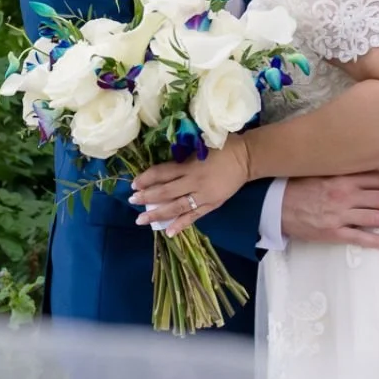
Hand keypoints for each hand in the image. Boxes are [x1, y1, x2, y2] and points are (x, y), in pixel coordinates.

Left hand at [128, 136, 252, 236]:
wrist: (246, 158)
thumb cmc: (222, 148)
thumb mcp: (200, 147)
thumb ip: (182, 158)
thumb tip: (161, 168)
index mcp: (190, 165)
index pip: (162, 173)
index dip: (146, 179)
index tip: (133, 184)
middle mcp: (193, 182)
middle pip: (165, 192)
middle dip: (146, 198)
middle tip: (132, 201)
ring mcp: (203, 196)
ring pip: (176, 207)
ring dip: (157, 214)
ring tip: (141, 220)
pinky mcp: (212, 205)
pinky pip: (194, 217)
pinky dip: (180, 225)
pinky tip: (168, 232)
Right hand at [281, 171, 378, 248]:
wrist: (271, 203)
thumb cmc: (296, 183)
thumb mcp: (322, 169)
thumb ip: (345, 171)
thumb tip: (371, 171)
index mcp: (344, 176)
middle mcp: (345, 194)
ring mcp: (340, 215)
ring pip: (378, 218)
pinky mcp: (331, 232)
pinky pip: (359, 237)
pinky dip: (377, 240)